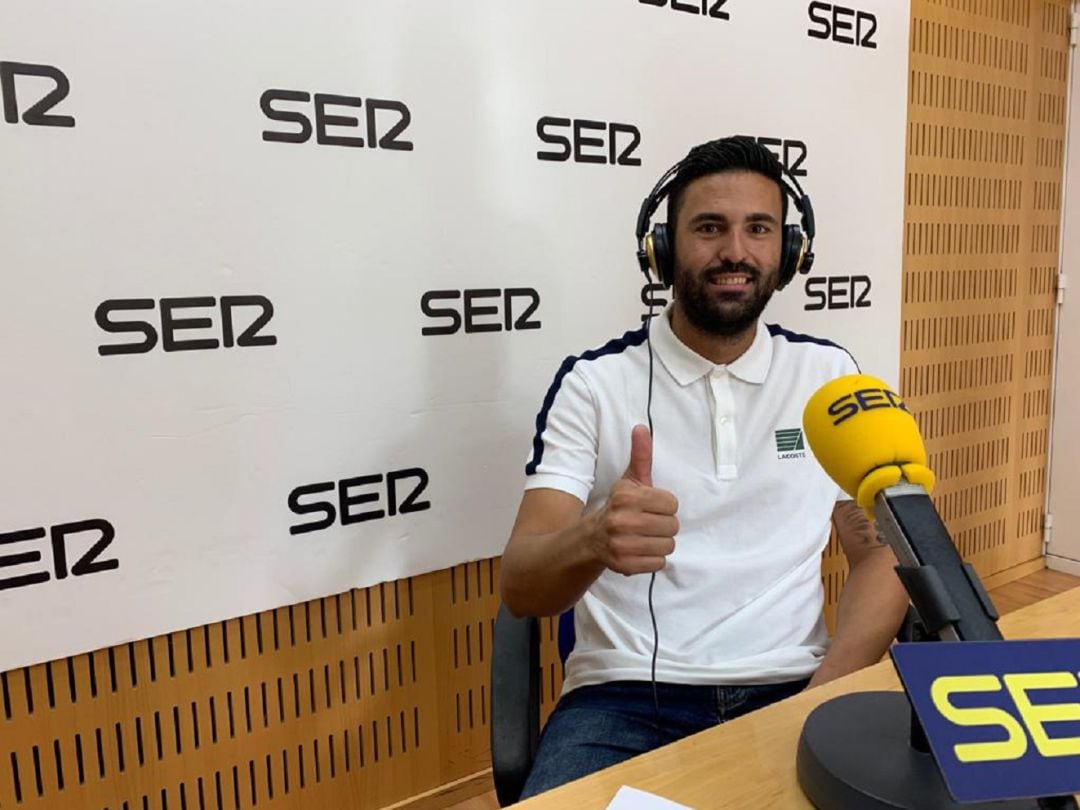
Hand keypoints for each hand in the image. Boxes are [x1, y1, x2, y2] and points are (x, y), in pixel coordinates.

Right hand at [588, 425, 678, 574]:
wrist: (591, 538)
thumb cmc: (619, 506)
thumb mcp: (629, 480)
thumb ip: (640, 455)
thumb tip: (642, 427)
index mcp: (626, 497)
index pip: (672, 504)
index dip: (664, 506)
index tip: (650, 507)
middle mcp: (622, 520)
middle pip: (672, 526)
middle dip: (663, 526)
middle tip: (647, 524)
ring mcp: (621, 545)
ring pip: (668, 546)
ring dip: (660, 543)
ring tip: (644, 538)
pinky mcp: (624, 565)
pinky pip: (659, 564)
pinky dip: (653, 560)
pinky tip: (639, 551)